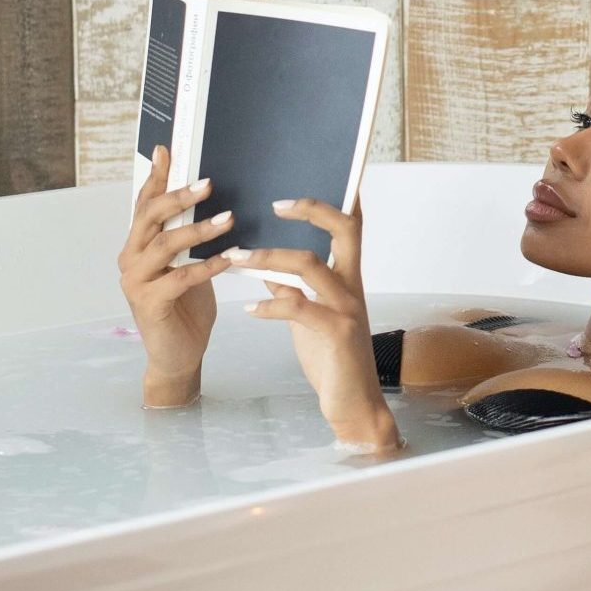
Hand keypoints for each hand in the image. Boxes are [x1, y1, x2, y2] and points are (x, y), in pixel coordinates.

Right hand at [118, 145, 236, 406]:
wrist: (177, 356)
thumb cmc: (186, 309)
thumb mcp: (188, 266)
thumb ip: (189, 238)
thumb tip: (212, 202)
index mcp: (138, 245)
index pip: (144, 204)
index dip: (156, 177)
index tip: (168, 150)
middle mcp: (130, 258)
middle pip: (150, 217)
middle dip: (178, 197)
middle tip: (207, 184)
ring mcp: (136, 281)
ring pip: (165, 244)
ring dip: (198, 230)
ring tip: (228, 219)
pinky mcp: (150, 303)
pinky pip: (180, 277)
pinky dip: (206, 266)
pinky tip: (229, 258)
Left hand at [228, 196, 401, 452]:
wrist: (355, 404)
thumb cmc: (334, 361)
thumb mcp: (309, 320)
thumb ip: (292, 291)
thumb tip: (267, 271)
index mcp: (348, 280)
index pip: (350, 228)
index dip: (331, 200)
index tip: (299, 185)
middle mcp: (352, 288)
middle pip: (343, 230)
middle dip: (311, 210)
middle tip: (274, 204)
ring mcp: (346, 309)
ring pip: (310, 266)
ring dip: (268, 257)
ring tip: (235, 257)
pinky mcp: (336, 335)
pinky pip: (299, 308)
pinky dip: (270, 305)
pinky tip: (249, 309)